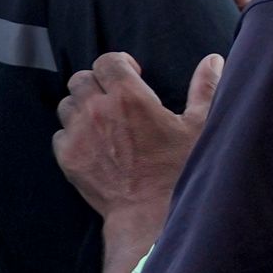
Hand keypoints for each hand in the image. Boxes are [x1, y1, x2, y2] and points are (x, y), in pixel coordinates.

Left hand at [52, 49, 218, 237]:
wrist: (148, 212)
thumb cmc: (178, 169)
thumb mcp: (199, 126)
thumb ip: (204, 88)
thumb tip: (213, 60)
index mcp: (128, 95)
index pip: (107, 61)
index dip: (118, 64)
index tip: (131, 76)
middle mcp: (97, 110)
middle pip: (81, 79)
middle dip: (97, 83)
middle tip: (114, 98)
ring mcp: (78, 134)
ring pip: (67, 105)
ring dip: (81, 107)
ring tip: (102, 121)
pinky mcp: (68, 157)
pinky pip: (59, 134)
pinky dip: (72, 135)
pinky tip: (92, 144)